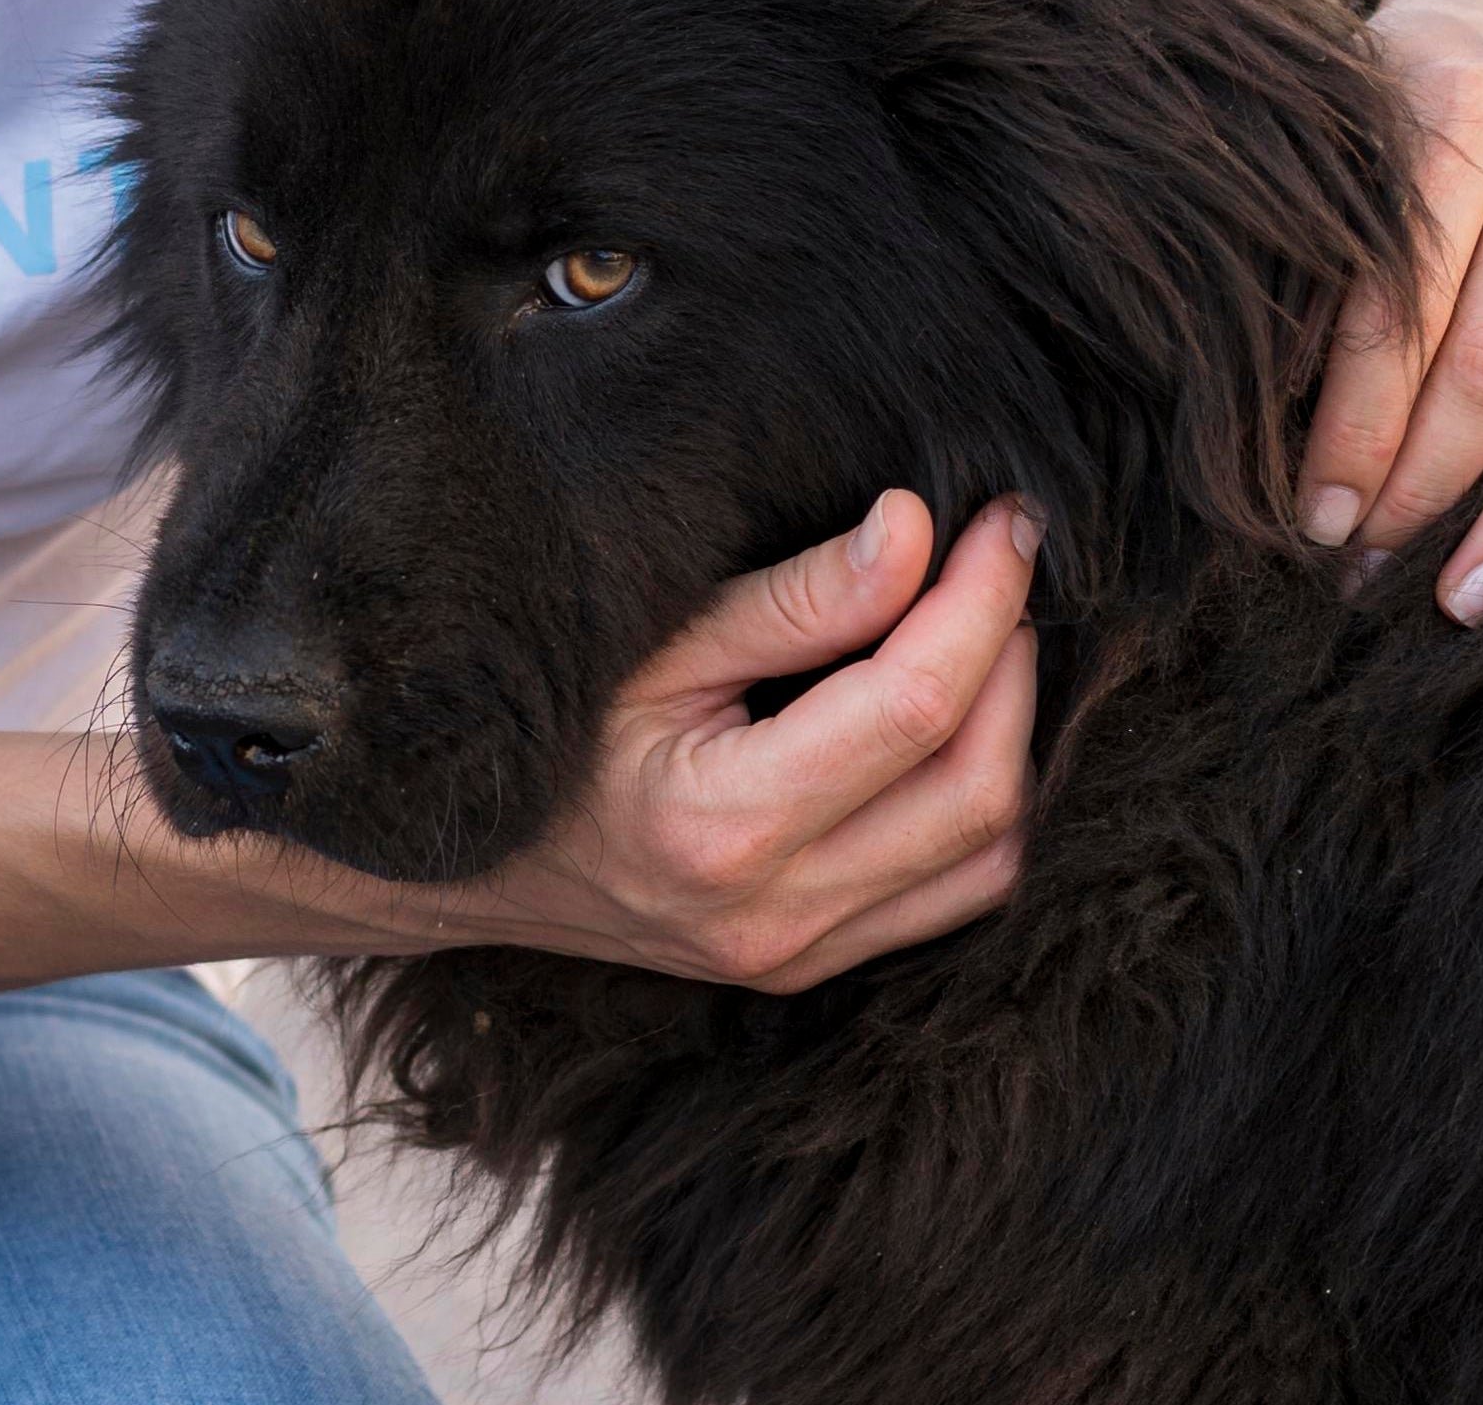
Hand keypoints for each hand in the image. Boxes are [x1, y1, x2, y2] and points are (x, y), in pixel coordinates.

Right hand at [454, 492, 1035, 992]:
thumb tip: (914, 532)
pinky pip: (957, 893)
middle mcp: (775, 913)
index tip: (999, 519)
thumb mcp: (651, 642)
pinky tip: (963, 721)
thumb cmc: (549, 722)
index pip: (912, 708)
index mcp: (722, 824)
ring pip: (989, 855)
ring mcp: (802, 954)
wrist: (470, 863)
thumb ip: (789, 599)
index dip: (977, 603)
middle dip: (1011, 658)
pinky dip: (985, 804)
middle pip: (975, 789)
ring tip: (985, 632)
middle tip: (1002, 560)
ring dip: (1012, 733)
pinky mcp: (818, 963)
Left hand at [1306, 0, 1482, 622]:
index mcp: (1468, 107)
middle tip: (1360, 564)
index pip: (1401, 301)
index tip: (1305, 515)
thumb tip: (1260, 409)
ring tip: (1465, 596)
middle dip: (1423, 481)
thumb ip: (1324, 243)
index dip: (1351, 422)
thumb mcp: (1350, 130)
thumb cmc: (1398, 94)